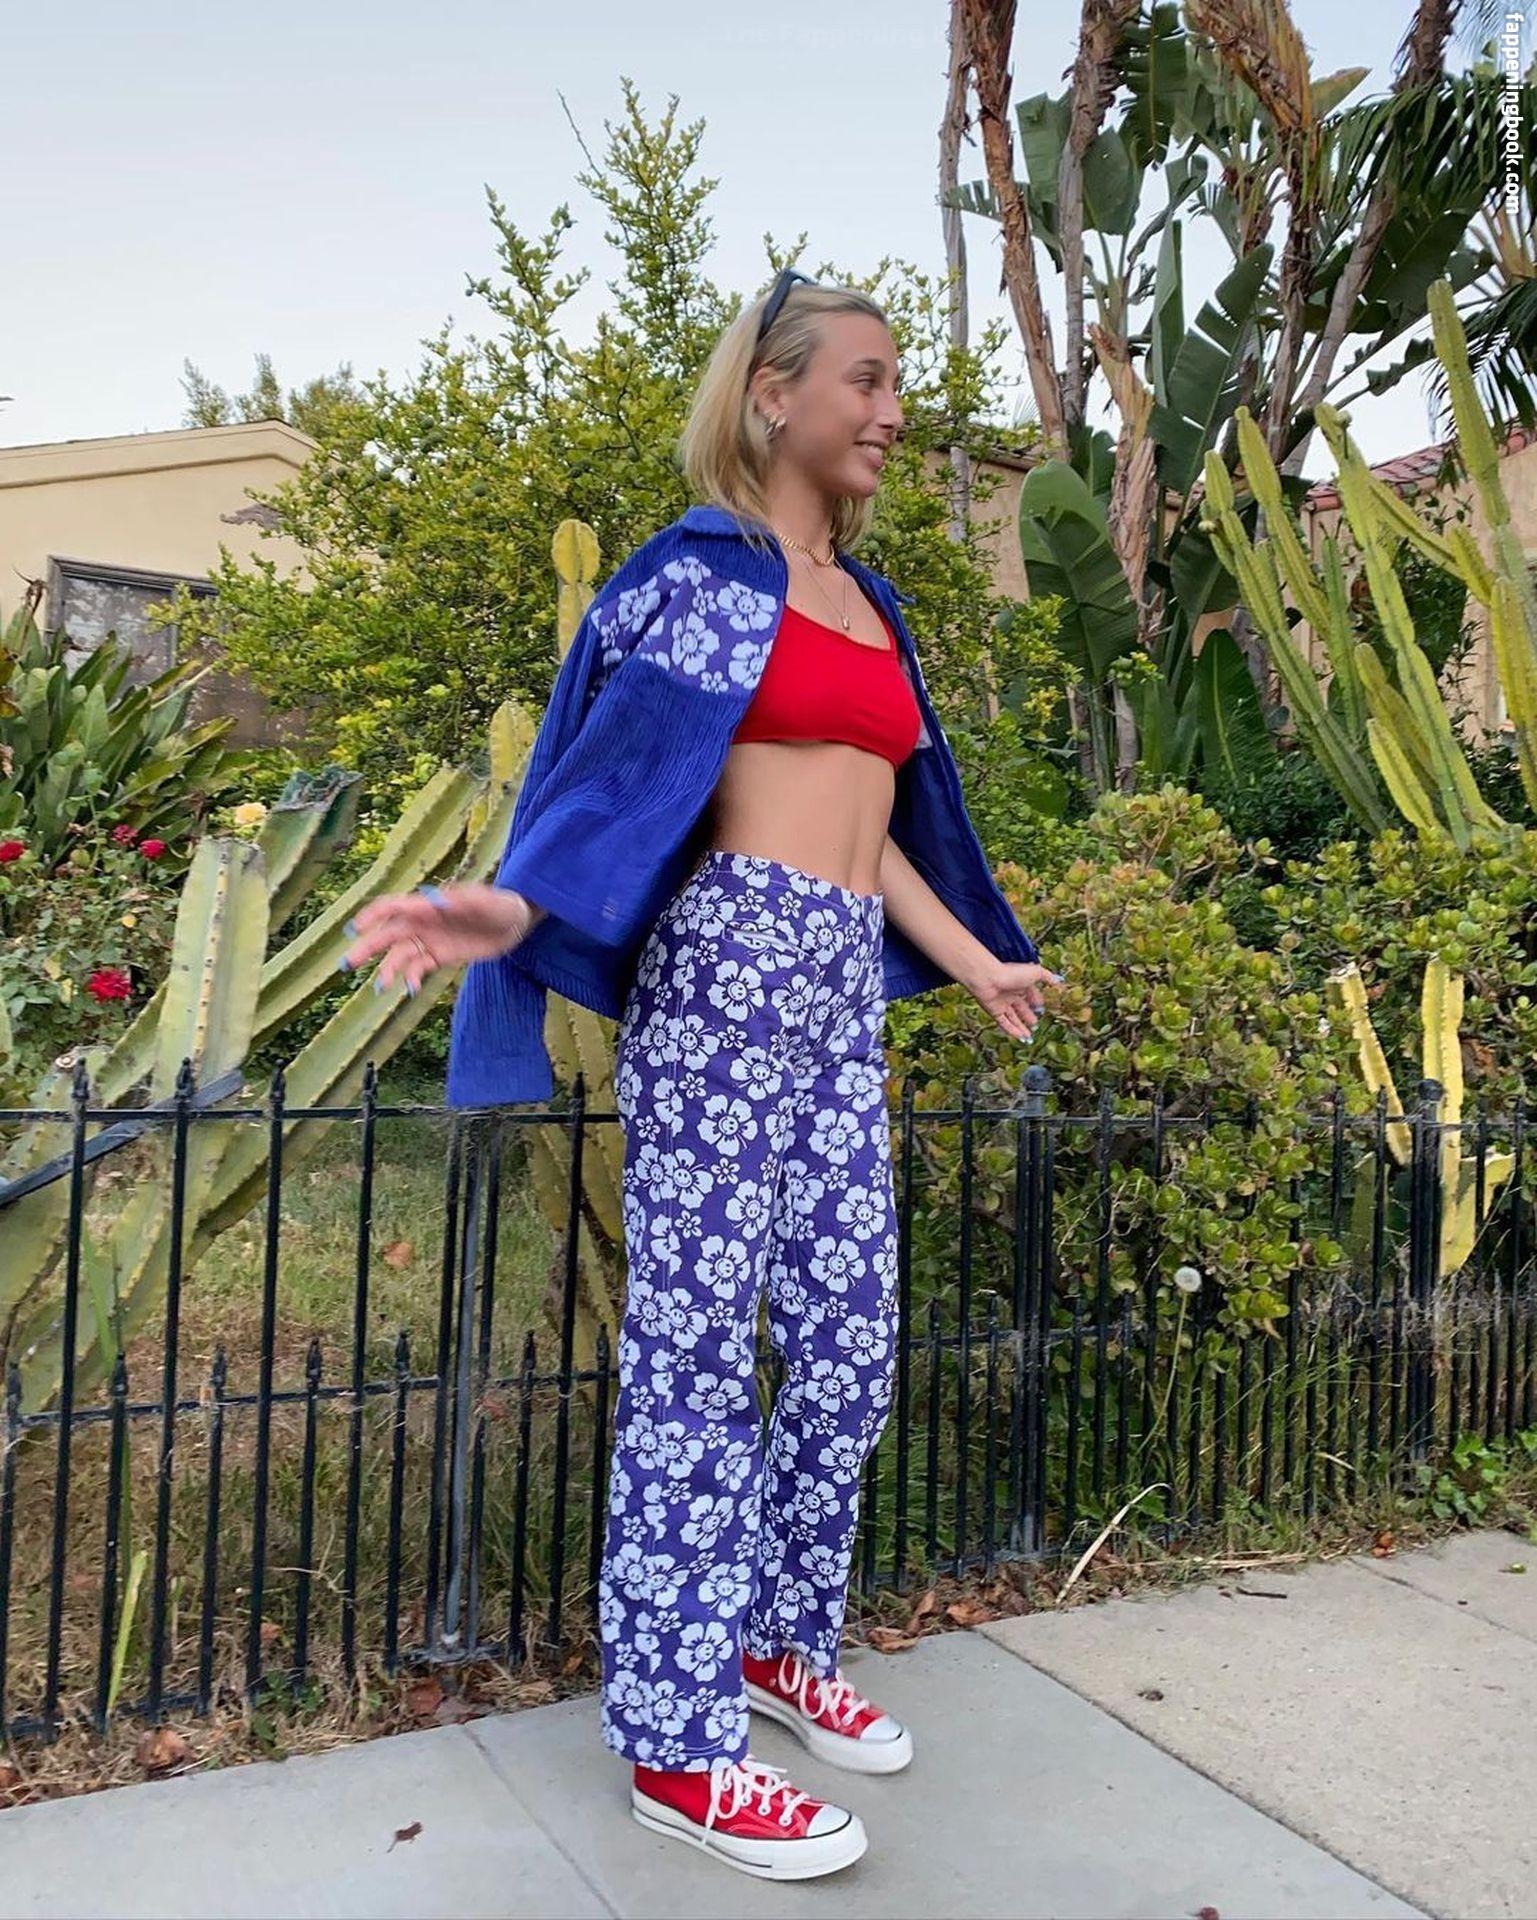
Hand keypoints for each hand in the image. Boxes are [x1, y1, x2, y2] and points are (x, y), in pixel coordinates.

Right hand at [341, 884, 540, 993]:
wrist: (514, 922)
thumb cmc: (497, 904)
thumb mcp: (480, 901)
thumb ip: (457, 901)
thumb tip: (430, 901)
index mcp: (427, 905)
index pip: (392, 907)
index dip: (371, 916)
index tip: (355, 929)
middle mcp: (422, 922)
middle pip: (387, 934)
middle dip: (367, 948)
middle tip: (347, 964)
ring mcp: (429, 940)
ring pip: (400, 955)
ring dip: (388, 969)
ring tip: (382, 986)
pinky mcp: (439, 956)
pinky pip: (418, 967)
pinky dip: (410, 977)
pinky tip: (409, 988)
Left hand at [967, 960, 1060, 1041]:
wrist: (987, 978)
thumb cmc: (1011, 973)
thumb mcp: (1035, 972)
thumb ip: (1047, 977)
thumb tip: (1058, 982)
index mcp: (1021, 983)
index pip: (1031, 994)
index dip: (1037, 1002)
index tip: (1043, 1008)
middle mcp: (1011, 994)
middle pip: (1022, 1007)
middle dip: (1029, 1015)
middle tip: (1036, 1024)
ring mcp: (1002, 1003)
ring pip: (1013, 1018)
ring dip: (1022, 1027)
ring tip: (1030, 1036)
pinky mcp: (994, 1012)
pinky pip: (1004, 1023)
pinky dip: (1013, 1031)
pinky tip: (1021, 1037)